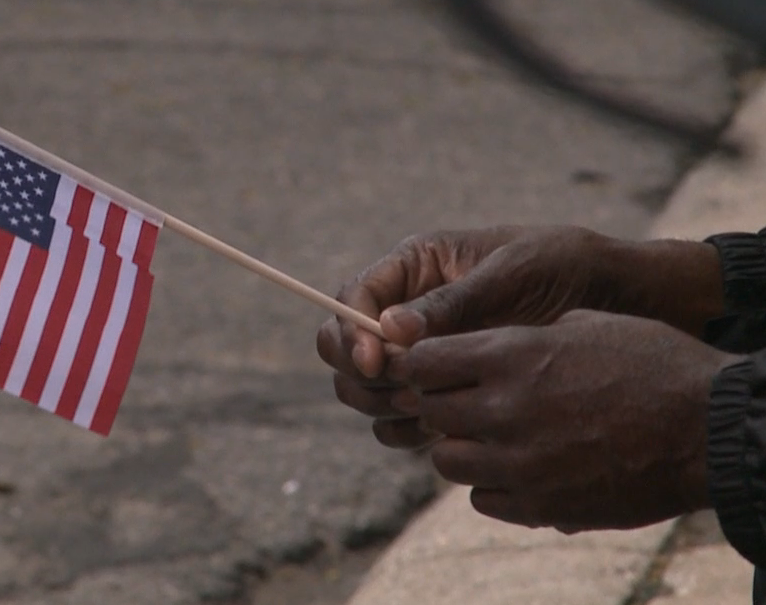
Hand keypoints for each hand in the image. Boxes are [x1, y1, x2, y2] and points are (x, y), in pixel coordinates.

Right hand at [316, 226, 722, 436]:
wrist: (612, 299)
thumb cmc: (561, 267)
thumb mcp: (509, 275)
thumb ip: (451, 303)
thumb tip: (390, 329)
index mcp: (413, 269)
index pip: (352, 298)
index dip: (350, 331)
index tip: (375, 362)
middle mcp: (406, 313)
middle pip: (344, 350)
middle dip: (361, 375)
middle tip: (405, 393)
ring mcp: (421, 355)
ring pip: (365, 389)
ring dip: (382, 406)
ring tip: (429, 410)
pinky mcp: (441, 391)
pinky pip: (398, 420)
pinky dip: (406, 431)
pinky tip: (442, 430)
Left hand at [383, 310, 741, 531]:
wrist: (708, 426)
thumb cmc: (651, 362)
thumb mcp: (582, 324)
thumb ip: (517, 338)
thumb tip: (472, 350)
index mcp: (512, 356)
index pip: (423, 361)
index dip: (424, 362)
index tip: (436, 365)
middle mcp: (505, 410)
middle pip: (430, 411)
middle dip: (442, 402)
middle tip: (466, 399)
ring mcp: (520, 463)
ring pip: (447, 460)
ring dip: (461, 445)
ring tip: (493, 435)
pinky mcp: (540, 505)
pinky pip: (482, 498)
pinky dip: (492, 483)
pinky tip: (519, 466)